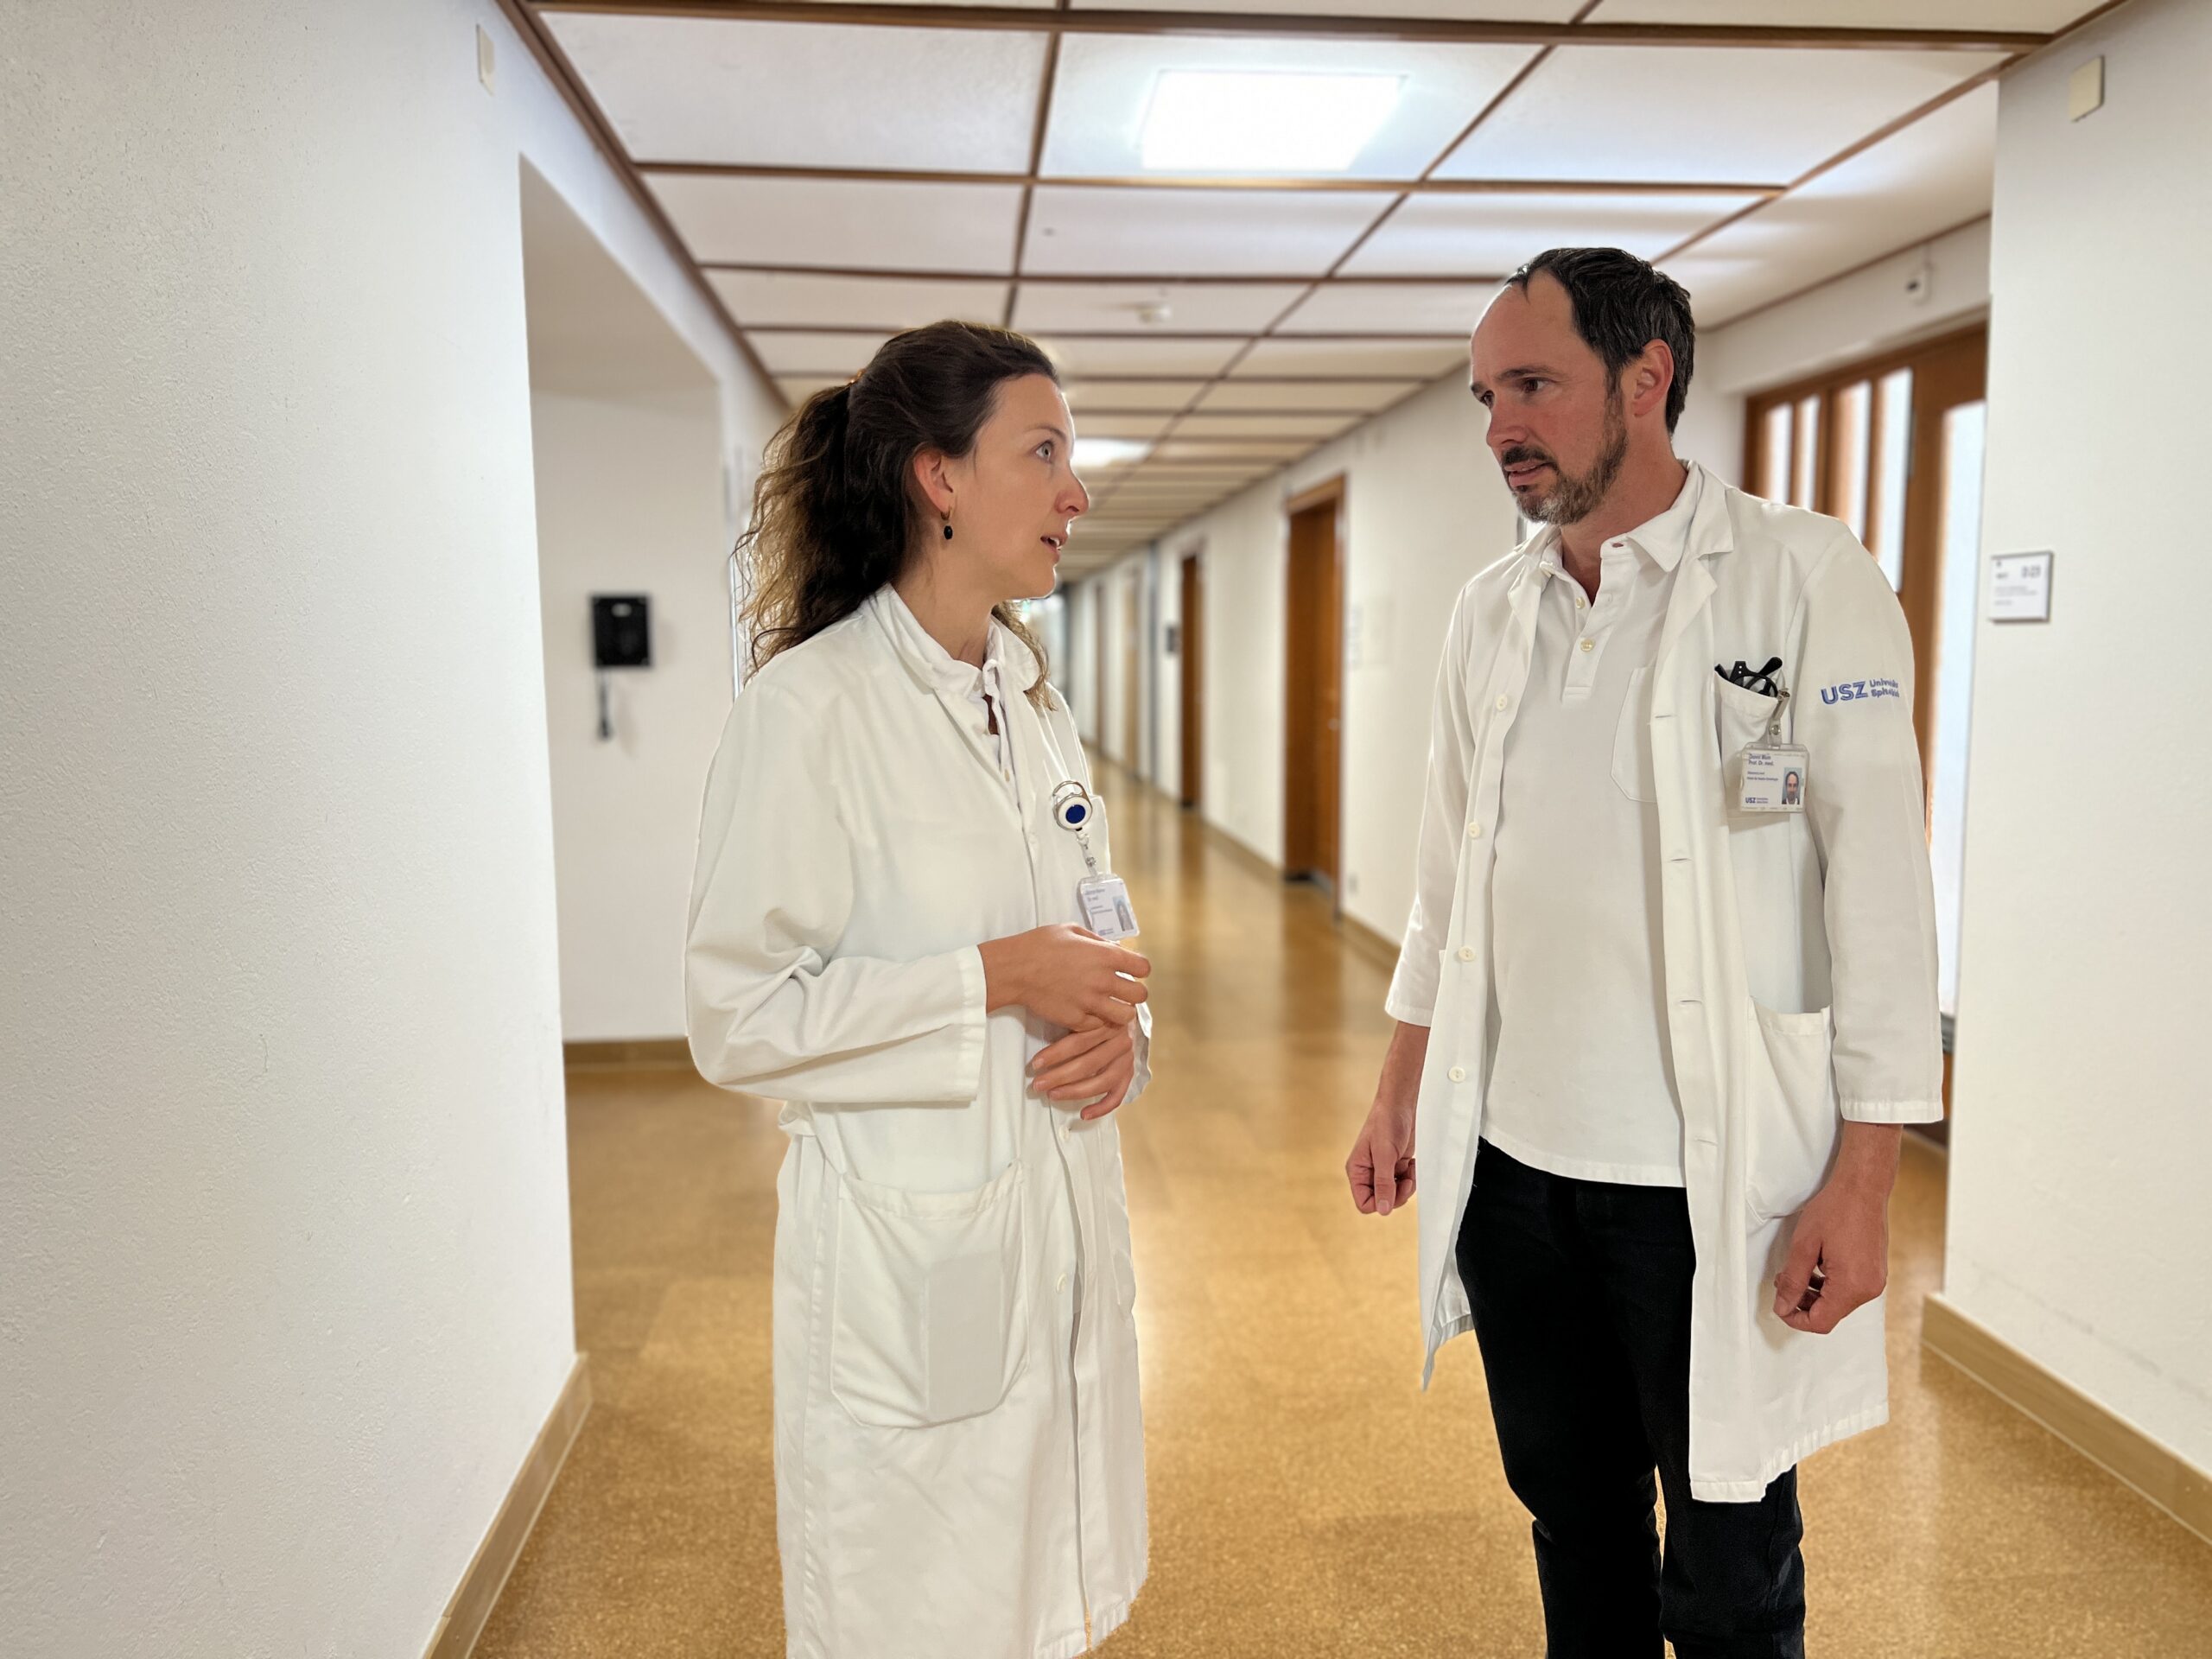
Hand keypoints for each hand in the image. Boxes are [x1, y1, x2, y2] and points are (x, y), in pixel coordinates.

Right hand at [979, 925, 1149, 1032]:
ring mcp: (1090, 1002)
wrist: (1014, 969)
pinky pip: (1099, 1026)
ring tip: (1110, 1006)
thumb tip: (1114, 947)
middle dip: (1134, 993)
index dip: (1139, 969)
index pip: (1143, 968)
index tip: (1131, 971)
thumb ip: (1097, 941)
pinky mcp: (1076, 1019)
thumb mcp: (1072, 930)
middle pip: (1140, 995)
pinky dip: (1097, 1021)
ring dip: (1120, 1011)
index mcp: (1105, 956)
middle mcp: (1102, 980)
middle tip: (1123, 991)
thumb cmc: (1040, 945)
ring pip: (1125, 1016)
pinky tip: (1089, 1012)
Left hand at [1030, 1022, 1136, 1119]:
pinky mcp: (1129, 1074)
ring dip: (1075, 1092)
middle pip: (1089, 1063)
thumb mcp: (1083, 1013)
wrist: (1122, 1016)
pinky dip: (1101, 1108)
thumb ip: (1069, 1023)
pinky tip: (1084, 1114)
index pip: (1078, 1042)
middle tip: (1038, 1084)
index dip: (1055, 1054)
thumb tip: (1042, 1044)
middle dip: (1060, 1076)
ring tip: (1053, 1095)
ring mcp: (1127, 1060)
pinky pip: (1117, 1096)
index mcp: (1107, 1023)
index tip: (1036, 1064)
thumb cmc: (1094, 1017)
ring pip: (1102, 1082)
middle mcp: (1121, 1042)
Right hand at [1348, 1022, 1427, 1215]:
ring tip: (1409, 1169)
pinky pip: (1404, 1184)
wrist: (1401, 1105)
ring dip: (1406, 1186)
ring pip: (1395, 1195)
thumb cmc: (1386, 1122)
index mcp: (1357, 1171)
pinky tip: (1411, 1163)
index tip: (1394, 1190)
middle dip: (1398, 1194)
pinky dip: (1411, 1177)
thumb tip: (1384, 1209)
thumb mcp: (1385, 1155)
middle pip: (1382, 1202)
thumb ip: (1383, 1183)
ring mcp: (1382, 1171)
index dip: (1381, 1202)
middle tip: (1406, 1179)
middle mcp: (1368, 1173)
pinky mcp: (1395, 1167)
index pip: (1364, 1203)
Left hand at [1772, 1126, 1898, 1332]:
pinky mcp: (1875, 1272)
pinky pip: (1849, 1290)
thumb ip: (1792, 1280)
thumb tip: (1783, 1306)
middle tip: (1783, 1282)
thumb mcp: (1803, 1246)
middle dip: (1803, 1303)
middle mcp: (1868, 1289)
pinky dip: (1829, 1285)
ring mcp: (1875, 1281)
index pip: (1820, 1322)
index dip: (1795, 1318)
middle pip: (1830, 1314)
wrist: (1863, 1188)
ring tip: (1796, 1272)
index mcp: (1852, 1286)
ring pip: (1838, 1303)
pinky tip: (1815, 1267)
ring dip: (1814, 1294)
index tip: (1780, 1306)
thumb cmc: (1836, 1209)